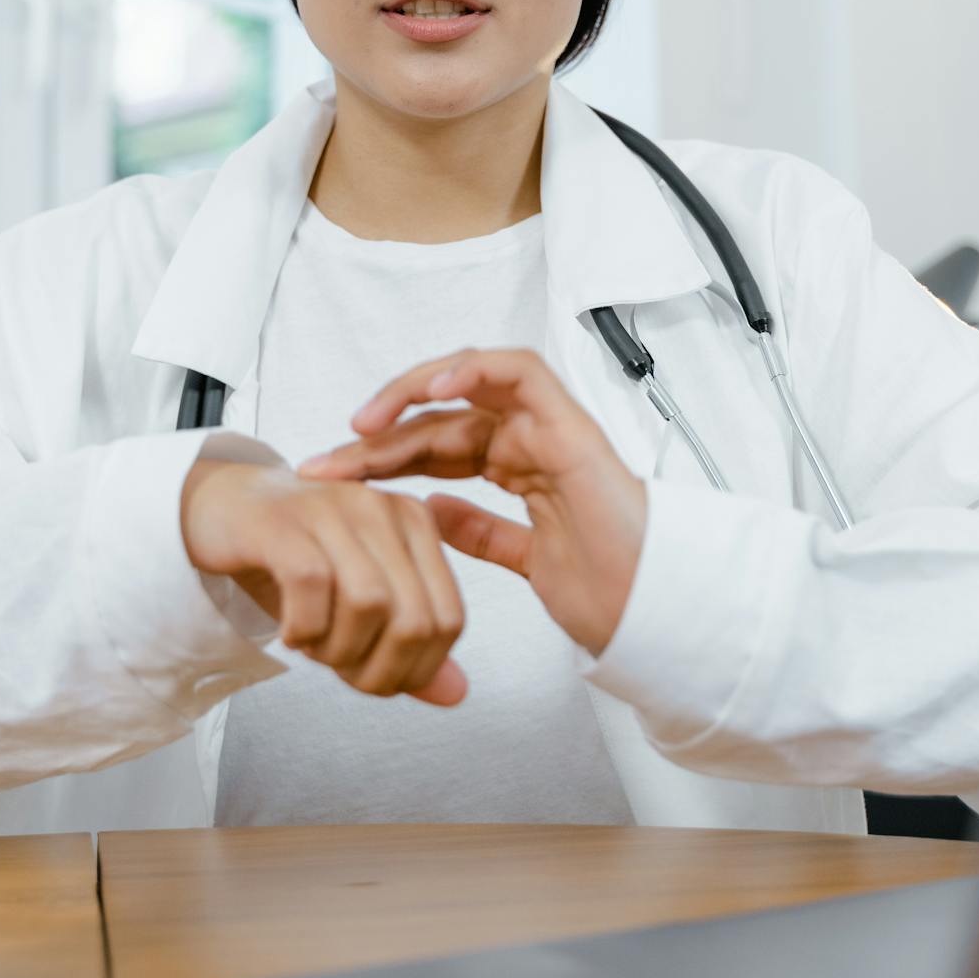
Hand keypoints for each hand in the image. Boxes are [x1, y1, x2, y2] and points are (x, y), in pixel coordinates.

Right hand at [180, 460, 466, 705]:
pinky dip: (303, 628)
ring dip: (338, 650)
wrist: (228, 508)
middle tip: (341, 669)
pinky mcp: (283, 521)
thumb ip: (407, 644)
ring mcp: (333, 509)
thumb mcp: (360, 601)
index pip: (449, 619)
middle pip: (414, 620)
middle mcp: (382, 509)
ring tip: (313, 646)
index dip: (417, 670)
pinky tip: (291, 632)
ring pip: (369, 603)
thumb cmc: (298, 554)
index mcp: (415, 525)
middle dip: (378, 670)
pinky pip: (312, 586)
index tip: (377, 676)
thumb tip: (455, 693)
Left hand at [295, 348, 646, 657]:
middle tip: (328, 460)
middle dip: (379, 435)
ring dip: (412, 393)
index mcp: (517, 468)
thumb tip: (430, 508)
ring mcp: (549, 427)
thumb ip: (480, 531)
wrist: (650, 610)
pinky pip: (521, 372)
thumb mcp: (521, 562)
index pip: (436, 448)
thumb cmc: (604, 590)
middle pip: (440, 419)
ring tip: (366, 423)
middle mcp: (529, 441)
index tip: (332, 478)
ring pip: (469, 385)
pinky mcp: (569, 423)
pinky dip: (475, 367)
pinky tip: (433, 388)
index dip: (381, 458)